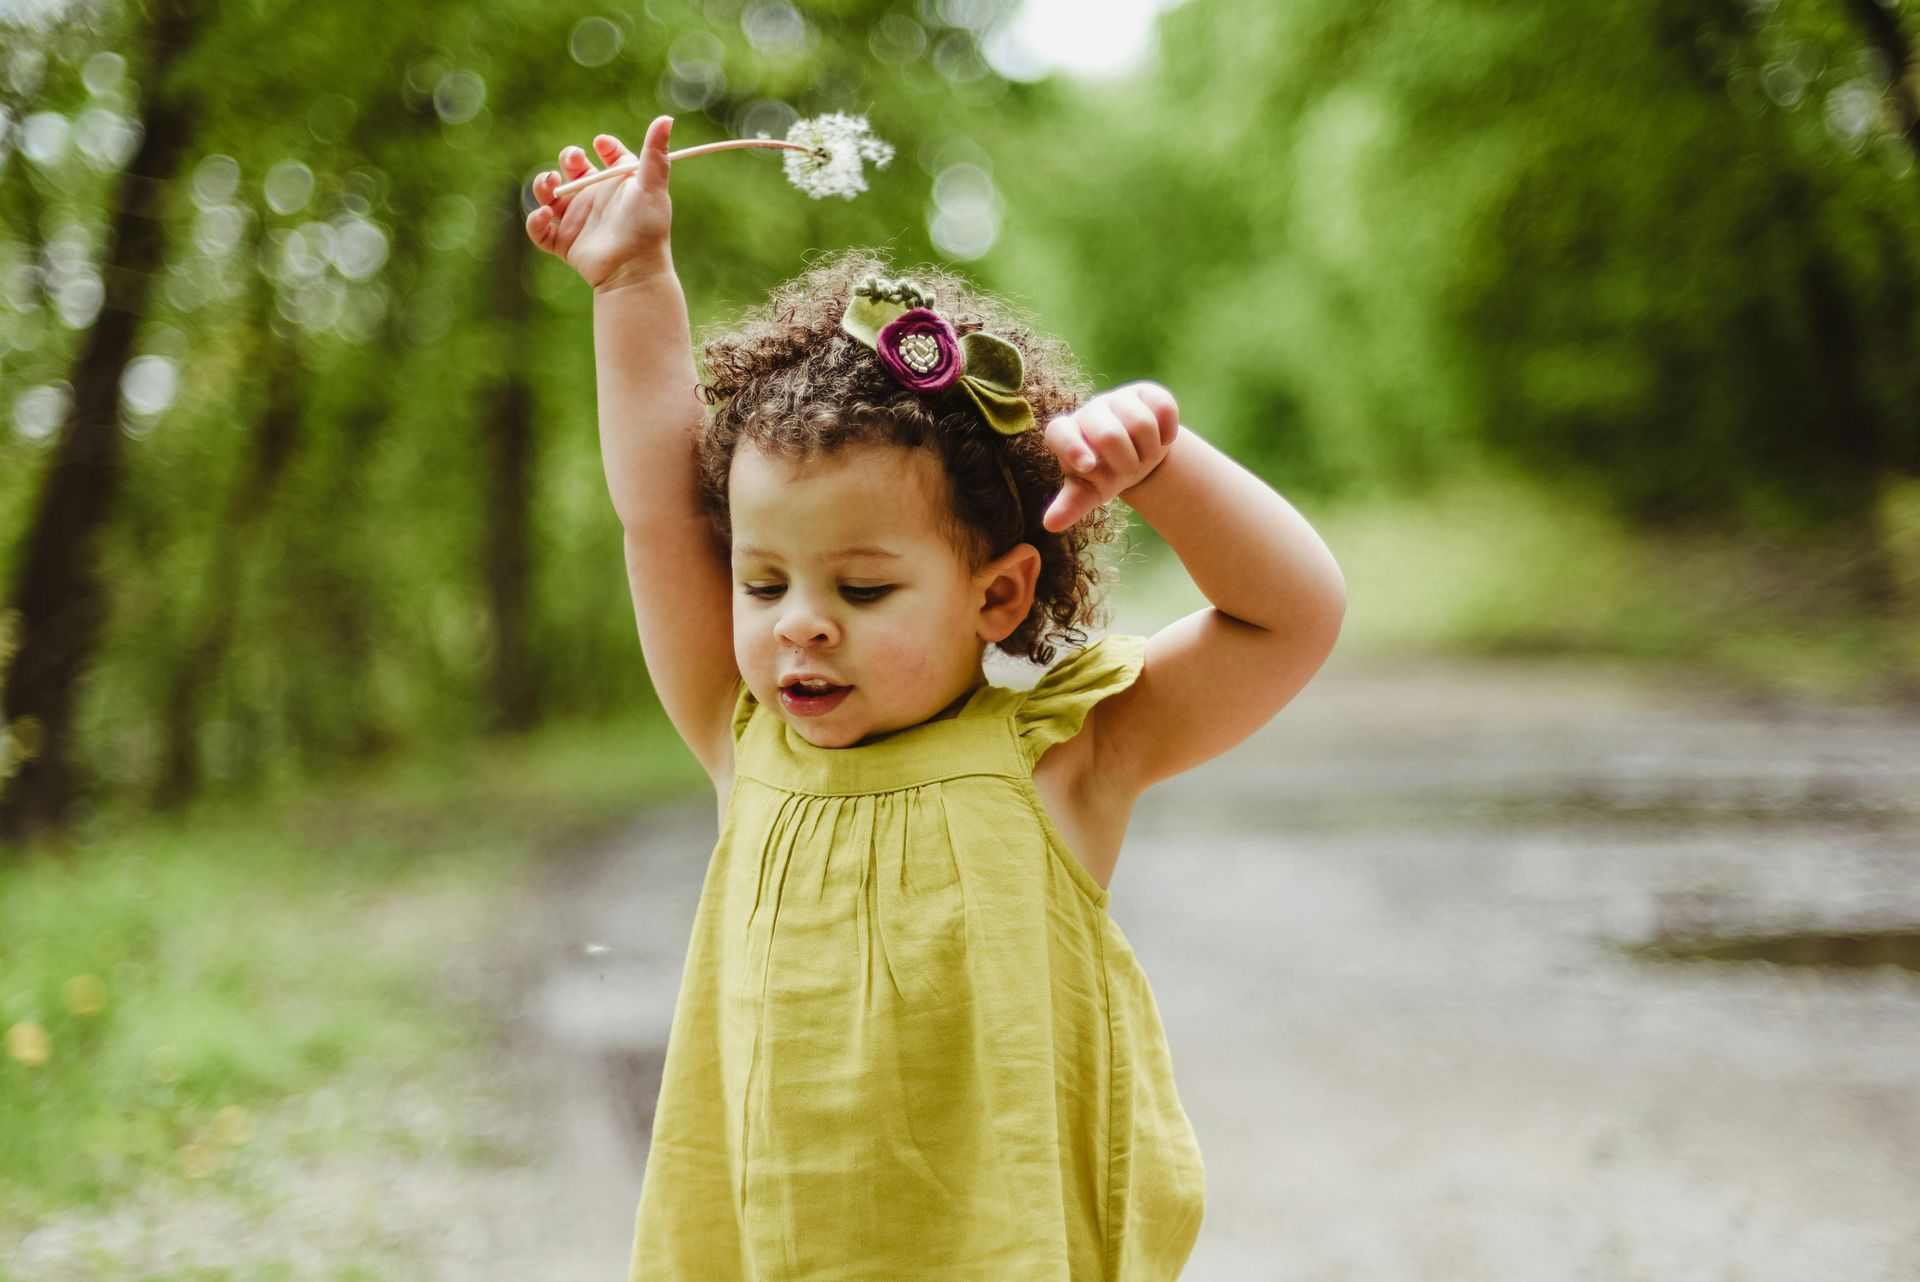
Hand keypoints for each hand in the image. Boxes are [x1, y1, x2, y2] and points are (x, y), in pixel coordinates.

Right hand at [526, 115, 675, 290]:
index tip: (600, 144)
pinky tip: (546, 215)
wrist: (634, 270)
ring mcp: (578, 221)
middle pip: (574, 170)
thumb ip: (655, 153)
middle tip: (573, 162)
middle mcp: (597, 199)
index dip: (604, 146)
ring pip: (550, 196)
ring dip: (543, 186)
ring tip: (551, 184)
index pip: (609, 156)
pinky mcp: (564, 243)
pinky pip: (540, 230)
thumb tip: (666, 118)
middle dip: (568, 160)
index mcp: (617, 184)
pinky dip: (536, 221)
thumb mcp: (651, 186)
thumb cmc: (647, 227)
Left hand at [1040, 381, 1181, 532]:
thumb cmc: (1105, 474)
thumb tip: (1051, 524)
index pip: (1060, 432)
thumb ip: (1071, 504)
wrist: (1137, 455)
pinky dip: (1168, 432)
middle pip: (1110, 435)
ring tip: (1144, 455)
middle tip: (1129, 469)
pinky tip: (1163, 438)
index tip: (1087, 466)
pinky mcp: (1147, 392)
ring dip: (1149, 451)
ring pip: (1142, 423)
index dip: (1072, 447)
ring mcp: (1118, 398)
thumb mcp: (1089, 492)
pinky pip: (1164, 407)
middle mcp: (1090, 411)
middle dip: (1126, 463)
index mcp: (1066, 434)